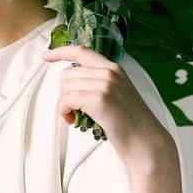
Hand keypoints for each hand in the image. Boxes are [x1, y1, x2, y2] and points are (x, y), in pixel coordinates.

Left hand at [40, 44, 173, 173]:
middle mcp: (110, 72)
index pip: (82, 51)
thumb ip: (100, 82)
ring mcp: (105, 84)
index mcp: (114, 68)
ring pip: (66, 87)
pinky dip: (65, 111)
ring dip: (64, 105)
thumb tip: (72, 82)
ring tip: (75, 117)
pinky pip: (67, 99)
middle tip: (73, 110)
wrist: (146, 142)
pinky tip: (73, 121)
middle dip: (64, 93)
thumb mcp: (118, 94)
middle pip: (68, 74)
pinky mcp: (99, 99)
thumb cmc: (130, 123)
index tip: (46, 56)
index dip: (61, 52)